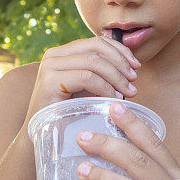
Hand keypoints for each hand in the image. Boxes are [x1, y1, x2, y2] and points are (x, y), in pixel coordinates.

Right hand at [23, 37, 140, 126]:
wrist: (43, 137)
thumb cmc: (69, 113)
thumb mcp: (87, 88)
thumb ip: (102, 73)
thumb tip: (132, 66)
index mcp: (63, 53)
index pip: (96, 42)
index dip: (120, 51)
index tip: (136, 67)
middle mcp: (54, 55)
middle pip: (96, 47)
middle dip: (120, 62)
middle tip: (134, 80)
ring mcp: (50, 66)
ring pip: (94, 62)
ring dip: (116, 77)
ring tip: (128, 92)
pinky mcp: (50, 81)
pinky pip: (87, 77)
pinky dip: (105, 87)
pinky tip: (114, 99)